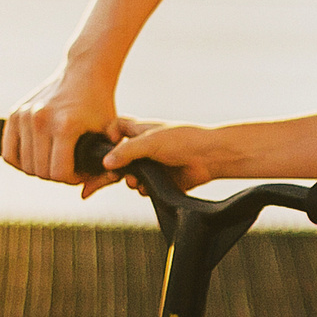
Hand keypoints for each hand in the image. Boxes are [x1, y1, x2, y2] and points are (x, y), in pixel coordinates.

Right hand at [2, 65, 119, 190]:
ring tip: (55, 162)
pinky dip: (20, 161)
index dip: (73, 180)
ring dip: (40, 170)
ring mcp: (25, 116)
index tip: (82, 173)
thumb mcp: (110, 132)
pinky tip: (35, 159)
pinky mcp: (15, 113)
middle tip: (70, 168)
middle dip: (57, 176)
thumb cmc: (100, 104)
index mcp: (65, 126)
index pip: (59, 173)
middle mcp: (41, 120)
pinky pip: (9, 152)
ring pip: (24, 165)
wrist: (84, 72)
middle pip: (41, 172)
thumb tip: (91, 188)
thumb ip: (107, 160)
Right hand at [101, 119, 223, 197]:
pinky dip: (144, 190)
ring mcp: (154, 163)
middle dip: (114, 168)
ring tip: (135, 183)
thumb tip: (106, 162)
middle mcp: (146, 147)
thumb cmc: (183, 141)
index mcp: (141, 131)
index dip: (110, 134)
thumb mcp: (149, 142)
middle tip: (107, 179)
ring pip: (132, 174)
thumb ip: (126, 151)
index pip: (118, 127)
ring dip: (131, 181)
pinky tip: (148, 189)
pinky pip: (146, 187)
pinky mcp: (162, 179)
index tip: (107, 146)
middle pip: (121, 157)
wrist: (210, 157)